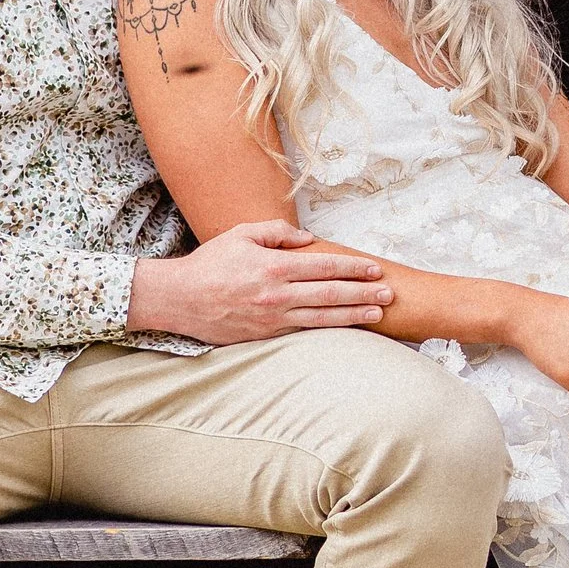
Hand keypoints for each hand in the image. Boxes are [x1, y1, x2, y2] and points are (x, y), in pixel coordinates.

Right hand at [131, 222, 388, 346]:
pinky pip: (304, 332)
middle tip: (389, 293)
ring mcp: (272, 319)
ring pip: (322, 318)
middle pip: (330, 295)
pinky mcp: (266, 335)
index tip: (374, 269)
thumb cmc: (209, 263)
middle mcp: (277, 295)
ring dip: (354, 316)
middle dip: (363, 293)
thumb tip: (307, 238)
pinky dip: (328, 329)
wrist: (178, 299)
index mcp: (273, 267)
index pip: (323, 267)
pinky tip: (346, 328)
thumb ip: (276, 232)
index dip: (352, 268)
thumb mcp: (240, 234)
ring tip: (379, 313)